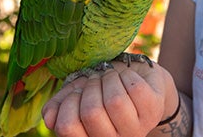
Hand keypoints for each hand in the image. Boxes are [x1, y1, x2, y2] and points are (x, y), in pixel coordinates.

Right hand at [42, 60, 177, 136]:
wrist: (136, 77)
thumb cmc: (102, 88)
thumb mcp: (77, 94)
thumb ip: (59, 105)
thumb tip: (49, 117)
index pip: (68, 127)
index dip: (68, 103)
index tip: (77, 91)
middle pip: (91, 113)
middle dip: (90, 87)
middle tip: (96, 79)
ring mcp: (137, 128)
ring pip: (115, 101)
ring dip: (109, 79)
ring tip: (111, 76)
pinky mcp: (153, 110)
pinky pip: (134, 89)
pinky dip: (127, 75)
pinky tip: (127, 77)